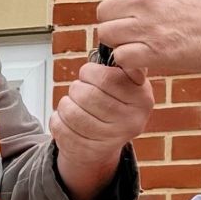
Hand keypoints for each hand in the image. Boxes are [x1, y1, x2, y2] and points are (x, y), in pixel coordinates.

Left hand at [51, 57, 154, 199]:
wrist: (107, 143)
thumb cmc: (115, 103)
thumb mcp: (130, 83)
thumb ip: (126, 65)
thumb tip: (120, 48)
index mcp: (142, 100)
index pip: (107, 78)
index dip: (90, 72)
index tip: (89, 73)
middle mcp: (130, 122)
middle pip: (86, 95)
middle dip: (77, 87)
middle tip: (80, 89)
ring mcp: (108, 140)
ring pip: (70, 111)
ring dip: (66, 103)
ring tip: (74, 104)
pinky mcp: (86, 151)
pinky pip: (60, 127)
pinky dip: (58, 119)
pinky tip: (69, 120)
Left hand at [96, 0, 200, 77]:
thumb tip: (122, 2)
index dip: (120, 11)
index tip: (134, 22)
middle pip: (104, 14)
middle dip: (114, 27)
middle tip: (132, 38)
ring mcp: (147, 24)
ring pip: (107, 35)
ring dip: (119, 45)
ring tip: (138, 50)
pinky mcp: (153, 50)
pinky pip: (120, 57)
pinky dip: (128, 63)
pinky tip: (143, 63)